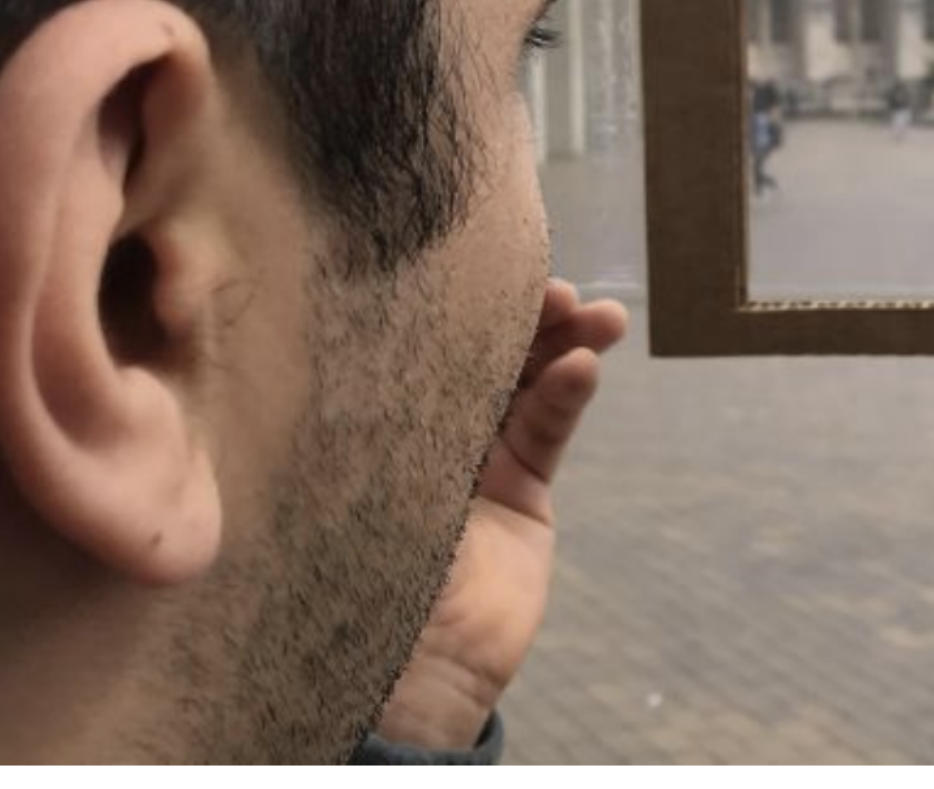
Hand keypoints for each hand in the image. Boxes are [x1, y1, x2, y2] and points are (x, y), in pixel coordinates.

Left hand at [374, 278, 626, 748]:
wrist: (399, 670)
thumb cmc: (340, 566)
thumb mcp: (341, 471)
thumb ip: (358, 401)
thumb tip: (336, 308)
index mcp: (368, 413)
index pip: (415, 338)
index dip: (453, 298)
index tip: (484, 263)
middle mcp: (423, 426)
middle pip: (481, 350)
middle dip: (524, 312)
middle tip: (556, 286)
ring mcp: (477, 460)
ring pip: (527, 381)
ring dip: (565, 341)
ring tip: (597, 313)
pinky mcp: (523, 495)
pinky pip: (547, 430)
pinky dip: (568, 395)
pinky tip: (586, 364)